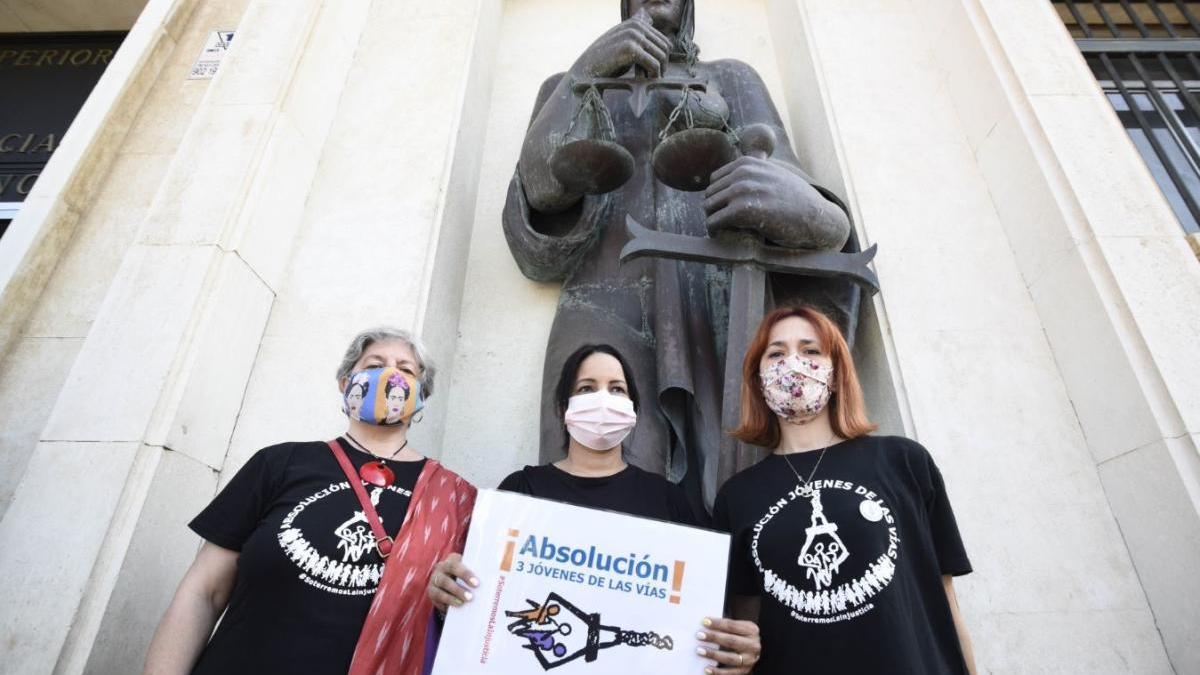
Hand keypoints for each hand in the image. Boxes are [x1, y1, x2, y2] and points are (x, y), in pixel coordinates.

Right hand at [427, 553, 478, 613]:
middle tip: (470, 597)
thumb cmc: (466, 575)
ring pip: (441, 589)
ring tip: (463, 603)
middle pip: (446, 578)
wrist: (449, 581)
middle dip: (458, 589)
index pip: (456, 565)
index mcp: (452, 560)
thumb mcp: (471, 569)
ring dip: (452, 597)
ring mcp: (434, 580)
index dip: (466, 574)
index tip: (476, 584)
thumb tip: (495, 577)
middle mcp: (441, 568)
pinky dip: (446, 603)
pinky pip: (437, 599)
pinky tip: (455, 607)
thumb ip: (480, 571)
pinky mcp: (431, 592)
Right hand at [570, 8, 671, 78]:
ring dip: (659, 71)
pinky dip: (653, 75)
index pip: (664, 41)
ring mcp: (633, 36)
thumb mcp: (622, 41)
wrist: (586, 69)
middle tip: (654, 77)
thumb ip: (636, 34)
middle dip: (662, 65)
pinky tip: (646, 80)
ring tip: (650, 79)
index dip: (663, 58)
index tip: (656, 71)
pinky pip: (654, 64)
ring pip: (661, 56)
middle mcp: (636, 26)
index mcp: (636, 23)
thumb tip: (649, 19)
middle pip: (665, 49)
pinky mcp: (630, 49)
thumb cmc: (605, 60)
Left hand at [696, 617, 760, 673]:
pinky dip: (718, 672)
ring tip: (700, 650)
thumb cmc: (740, 635)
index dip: (718, 623)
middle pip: (731, 641)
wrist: (752, 650)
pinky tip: (707, 668)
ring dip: (713, 654)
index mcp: (752, 630)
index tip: (704, 621)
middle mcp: (753, 645)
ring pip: (730, 658)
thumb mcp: (739, 627)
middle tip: (700, 635)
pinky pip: (730, 673)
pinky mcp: (744, 671)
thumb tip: (705, 623)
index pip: (732, 626)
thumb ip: (726, 626)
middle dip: (714, 637)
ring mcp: (750, 660)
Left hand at [703, 155, 849, 249]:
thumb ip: (758, 168)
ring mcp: (743, 190)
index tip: (727, 211)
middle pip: (709, 195)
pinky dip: (715, 232)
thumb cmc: (796, 199)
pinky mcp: (743, 210)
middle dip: (715, 210)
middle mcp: (743, 173)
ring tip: (725, 232)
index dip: (719, 198)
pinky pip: (714, 222)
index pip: (715, 180)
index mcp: (748, 163)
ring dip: (714, 222)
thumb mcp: (776, 173)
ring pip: (708, 208)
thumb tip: (748, 163)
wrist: (815, 216)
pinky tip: (724, 237)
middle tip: (726, 225)